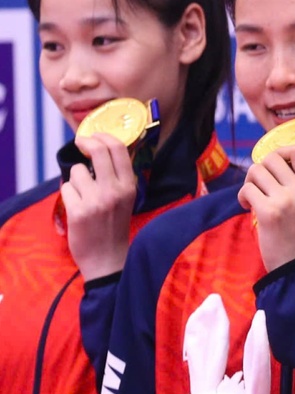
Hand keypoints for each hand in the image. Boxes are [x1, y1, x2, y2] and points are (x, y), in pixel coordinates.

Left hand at [62, 133, 135, 280]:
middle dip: (85, 143)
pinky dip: (69, 196)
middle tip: (80, 143)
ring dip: (76, 180)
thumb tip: (100, 149)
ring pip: (77, 172)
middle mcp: (115, 190)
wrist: (108, 258)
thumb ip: (117, 176)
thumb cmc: (115, 226)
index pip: (119, 149)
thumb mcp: (126, 198)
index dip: (103, 136)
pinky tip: (78, 209)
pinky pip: (66, 189)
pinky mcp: (79, 211)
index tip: (94, 135)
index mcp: (129, 186)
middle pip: (98, 151)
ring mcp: (96, 201)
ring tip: (84, 196)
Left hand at [238, 145, 294, 271]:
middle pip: (271, 158)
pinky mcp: (268, 211)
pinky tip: (247, 207)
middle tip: (258, 184)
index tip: (274, 165)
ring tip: (252, 197)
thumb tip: (272, 166)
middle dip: (259, 169)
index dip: (281, 151)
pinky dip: (242, 197)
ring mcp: (285, 200)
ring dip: (249, 183)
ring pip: (256, 171)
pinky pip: (247, 189)